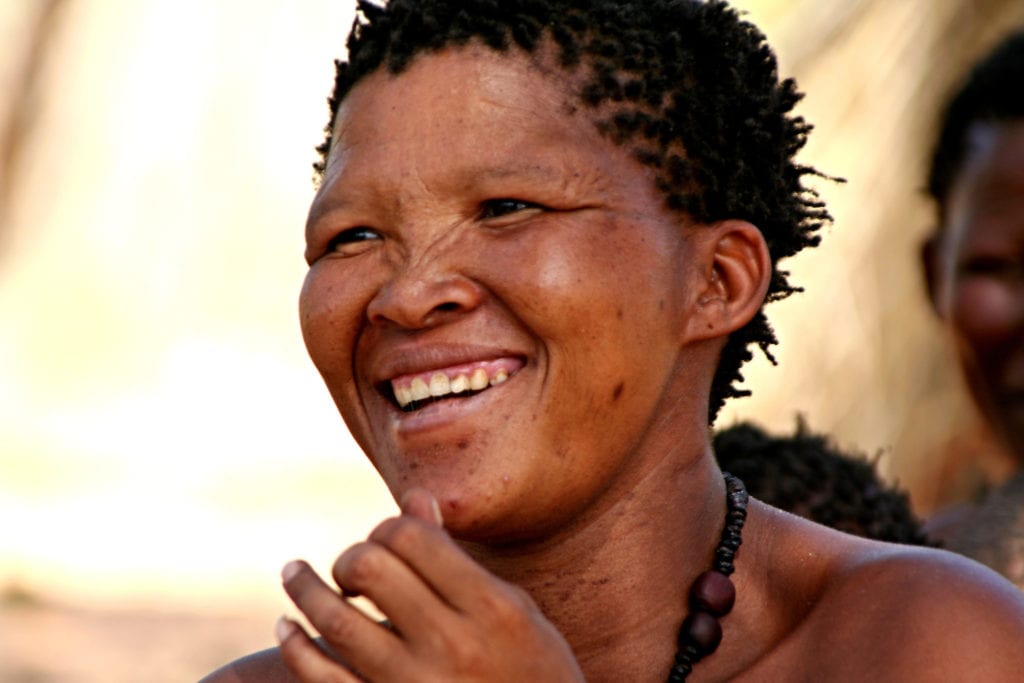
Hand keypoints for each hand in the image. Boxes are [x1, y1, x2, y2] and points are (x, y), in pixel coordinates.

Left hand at [277, 488, 584, 681]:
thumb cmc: (532, 671)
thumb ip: (459, 561)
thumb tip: (413, 498)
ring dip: (305, 589)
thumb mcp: (514, 610)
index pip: (412, 537)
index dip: (388, 527)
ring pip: (337, 622)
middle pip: (370, 568)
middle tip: (352, 567)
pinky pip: (322, 679)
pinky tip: (289, 627)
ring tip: (294, 573)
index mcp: (490, 608)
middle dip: (351, 556)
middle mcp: (451, 645)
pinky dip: (297, 648)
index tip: (386, 540)